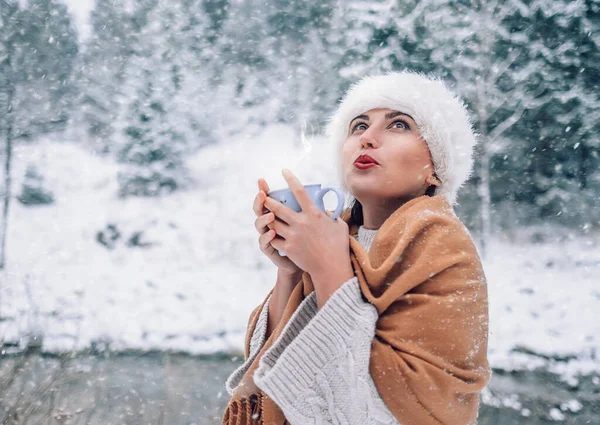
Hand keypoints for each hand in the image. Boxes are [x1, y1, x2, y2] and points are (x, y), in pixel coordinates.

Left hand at [264, 169, 352, 283]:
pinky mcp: (289, 247)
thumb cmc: (338, 247)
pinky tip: (270, 234)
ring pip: (273, 223)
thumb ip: (331, 216)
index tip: (284, 171)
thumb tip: (326, 210)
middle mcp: (301, 222)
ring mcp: (293, 235)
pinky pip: (274, 239)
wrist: (331, 268)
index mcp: (314, 214)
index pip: (299, 191)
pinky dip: (271, 236)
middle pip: (278, 207)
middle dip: (268, 201)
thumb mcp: (338, 226)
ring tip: (264, 215)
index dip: (290, 178)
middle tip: (263, 196)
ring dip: (267, 218)